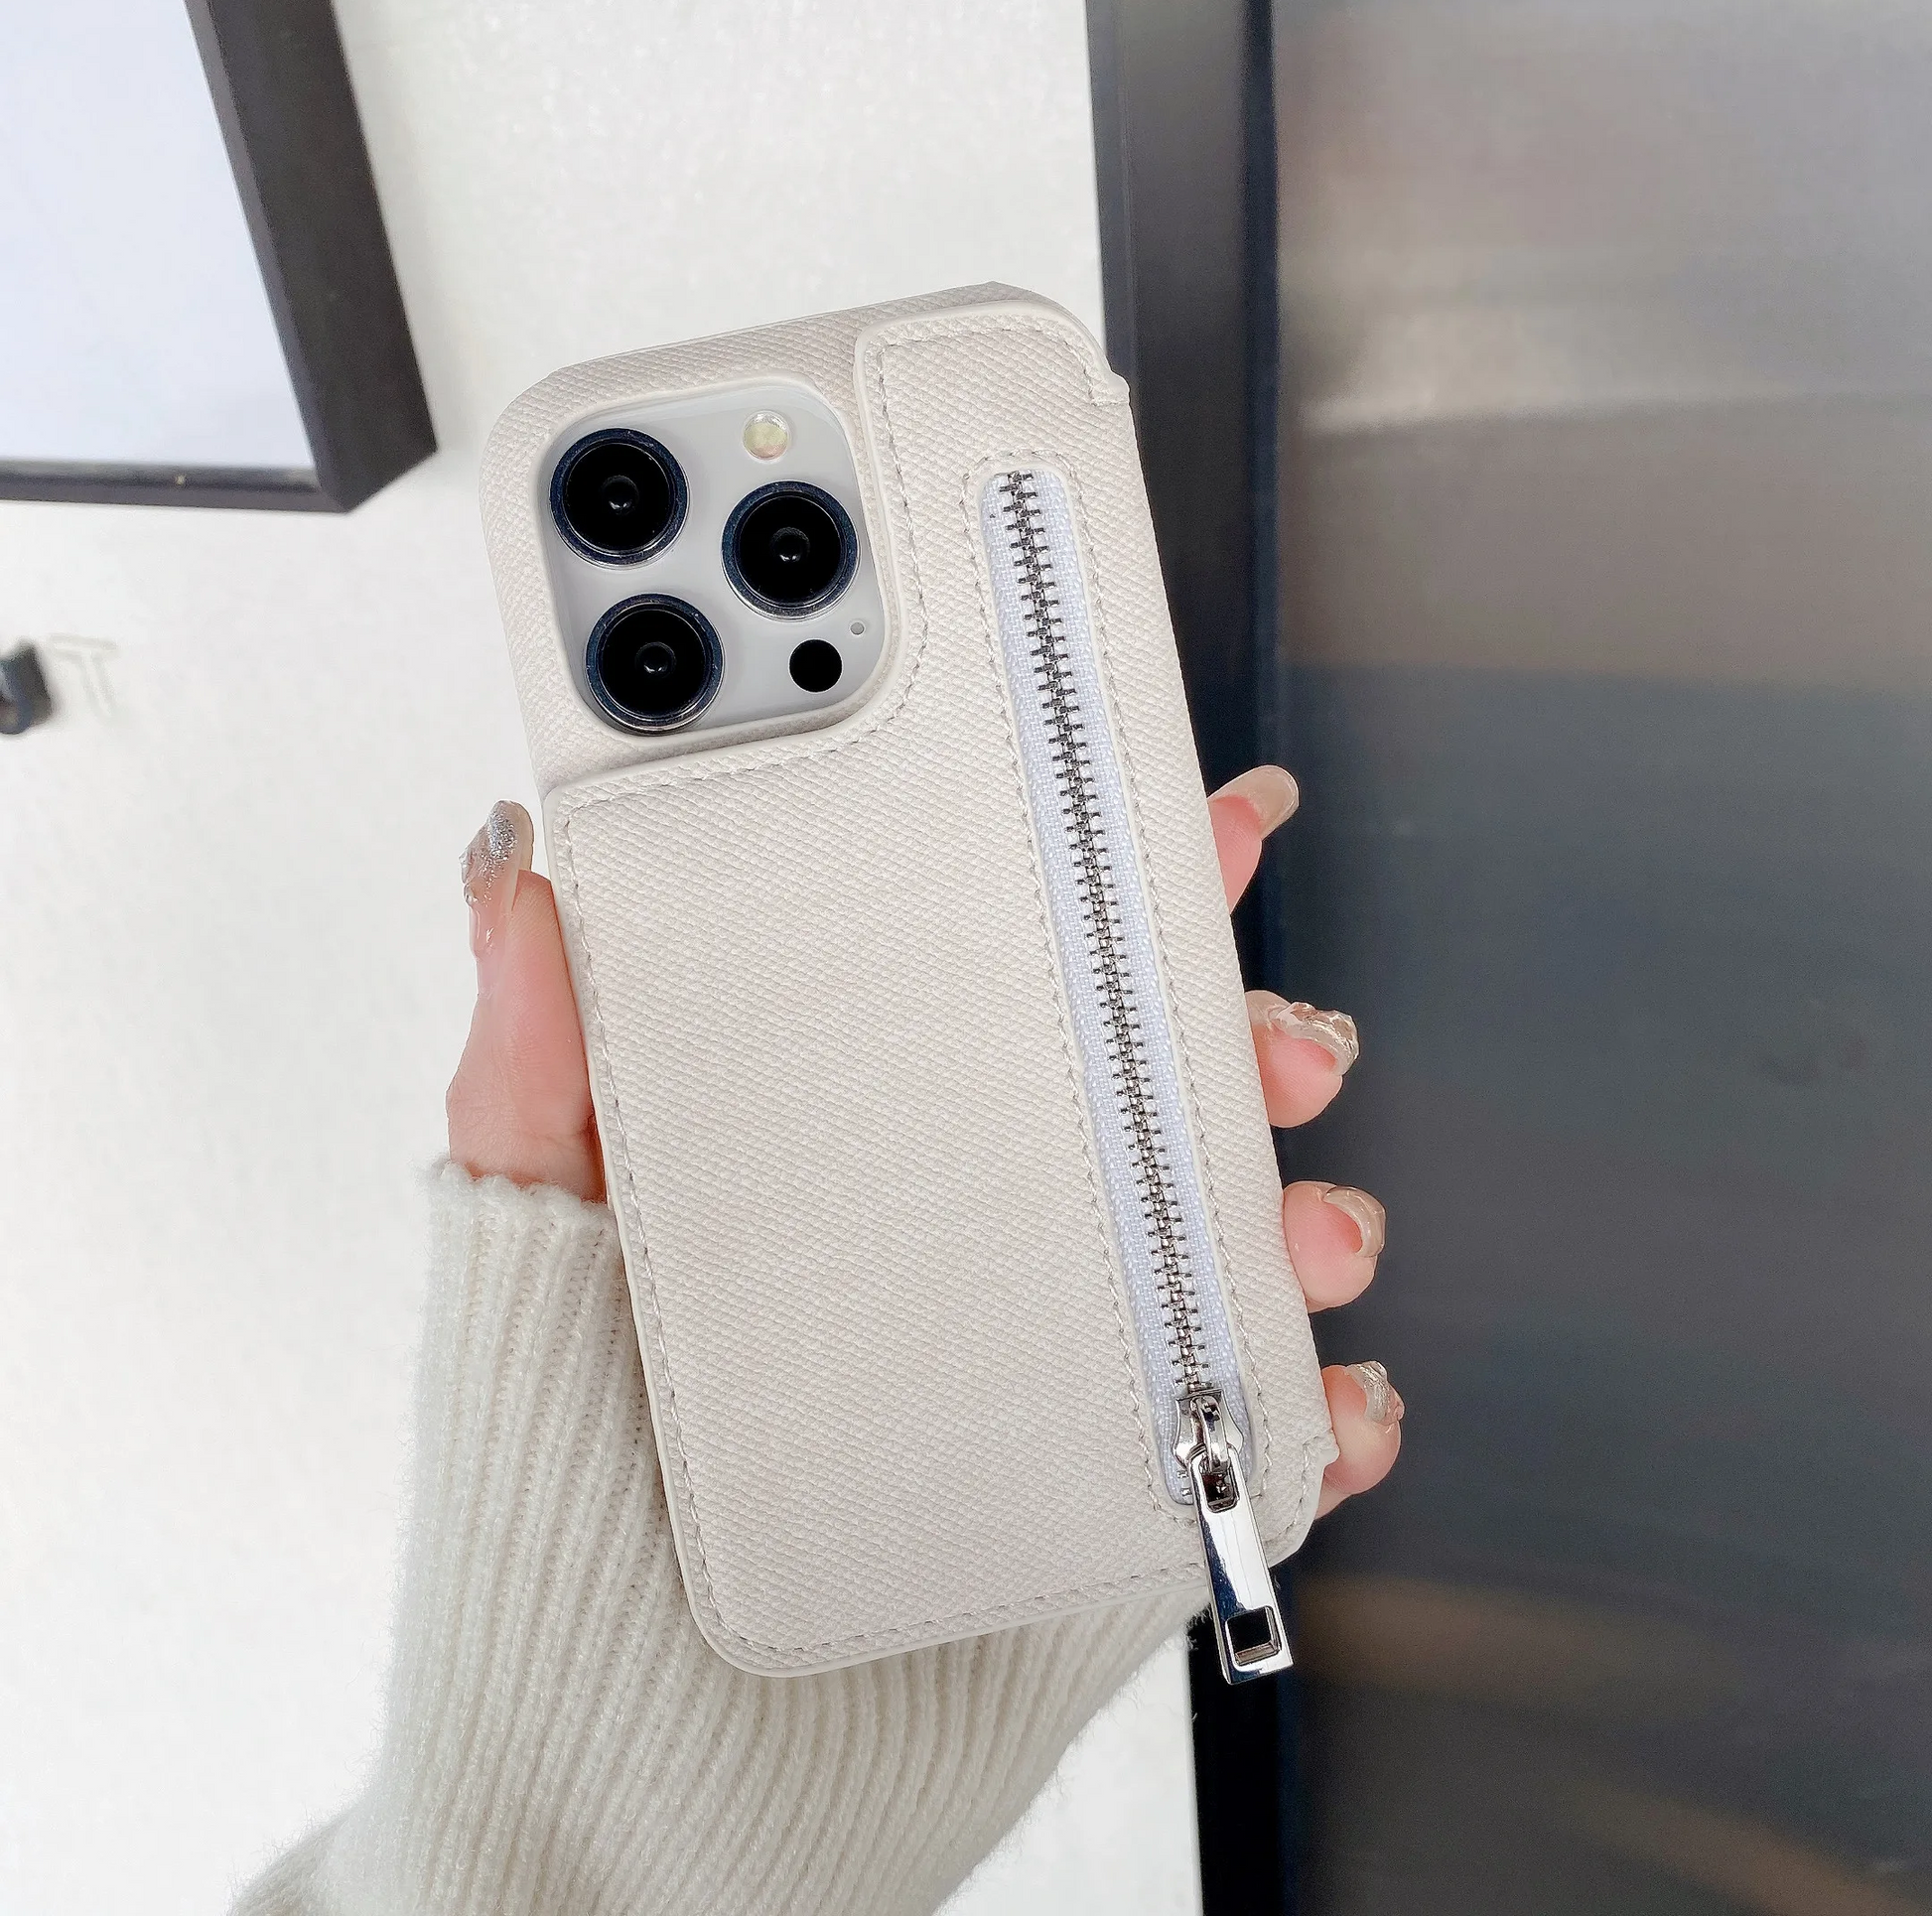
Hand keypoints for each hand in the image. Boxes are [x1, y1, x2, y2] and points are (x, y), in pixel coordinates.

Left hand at [448, 767, 1399, 1519]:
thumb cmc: (560, 1495)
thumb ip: (533, 1061)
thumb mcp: (527, 1246)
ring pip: (1223, 1253)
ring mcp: (1048, 1368)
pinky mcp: (1111, 1496)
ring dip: (1298, 1223)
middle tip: (1277, 1043)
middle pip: (1141, 1097)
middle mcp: (962, 1241)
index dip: (1097, 889)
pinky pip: (1256, 1438)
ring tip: (1304, 1240)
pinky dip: (1324, 1417)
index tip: (1177, 825)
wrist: (633, 1774)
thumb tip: (515, 866)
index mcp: (850, 1150)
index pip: (988, 979)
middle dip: (1237, 1044)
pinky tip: (1336, 1406)